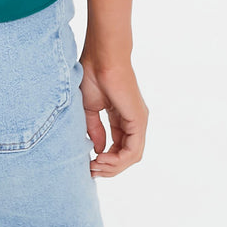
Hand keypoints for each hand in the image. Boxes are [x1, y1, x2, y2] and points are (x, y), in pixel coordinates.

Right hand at [78, 54, 148, 177]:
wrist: (102, 56)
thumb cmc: (93, 74)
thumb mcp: (90, 108)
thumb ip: (94, 129)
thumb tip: (98, 149)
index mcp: (122, 117)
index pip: (119, 147)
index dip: (104, 159)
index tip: (88, 164)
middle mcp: (134, 122)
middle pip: (126, 156)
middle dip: (109, 167)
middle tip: (91, 170)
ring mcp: (138, 122)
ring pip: (131, 157)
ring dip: (113, 167)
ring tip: (95, 166)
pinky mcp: (139, 121)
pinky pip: (133, 151)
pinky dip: (118, 160)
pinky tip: (101, 159)